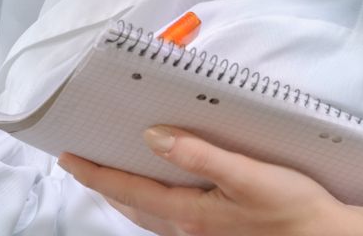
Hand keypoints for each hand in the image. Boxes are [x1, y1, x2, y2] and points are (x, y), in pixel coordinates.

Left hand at [58, 126, 362, 235]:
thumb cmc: (296, 208)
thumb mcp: (247, 174)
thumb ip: (199, 154)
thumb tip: (153, 136)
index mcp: (190, 213)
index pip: (128, 189)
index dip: (94, 173)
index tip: (67, 157)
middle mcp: (189, 229)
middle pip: (133, 205)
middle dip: (104, 184)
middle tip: (81, 162)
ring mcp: (204, 235)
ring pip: (150, 215)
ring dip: (127, 195)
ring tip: (111, 174)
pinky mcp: (220, 233)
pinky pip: (171, 219)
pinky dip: (154, 202)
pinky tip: (162, 190)